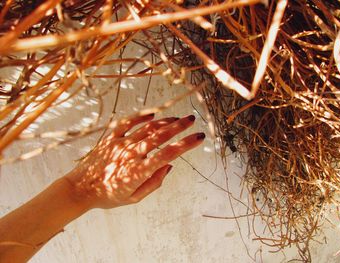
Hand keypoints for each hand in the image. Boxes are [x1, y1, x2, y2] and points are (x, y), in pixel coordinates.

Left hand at [65, 114, 204, 208]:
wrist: (79, 189)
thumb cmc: (108, 196)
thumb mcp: (134, 198)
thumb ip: (154, 183)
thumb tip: (169, 166)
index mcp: (139, 171)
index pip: (168, 154)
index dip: (186, 144)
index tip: (198, 137)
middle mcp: (131, 154)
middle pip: (160, 135)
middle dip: (179, 126)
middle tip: (191, 120)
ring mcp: (119, 144)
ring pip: (146, 128)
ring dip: (164, 121)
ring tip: (176, 118)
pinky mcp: (109, 138)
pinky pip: (126, 123)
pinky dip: (139, 117)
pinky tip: (151, 114)